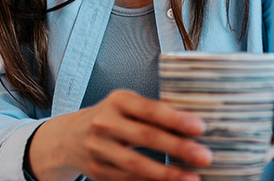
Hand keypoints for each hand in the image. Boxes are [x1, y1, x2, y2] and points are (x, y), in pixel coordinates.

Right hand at [28, 90, 212, 180]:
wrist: (68, 137)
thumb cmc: (111, 117)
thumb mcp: (127, 105)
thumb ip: (154, 113)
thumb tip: (195, 124)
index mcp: (118, 100)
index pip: (150, 109)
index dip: (175, 118)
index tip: (200, 127)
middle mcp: (105, 122)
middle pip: (145, 137)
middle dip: (178, 148)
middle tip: (205, 156)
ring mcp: (99, 149)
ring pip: (136, 164)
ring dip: (167, 174)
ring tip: (193, 178)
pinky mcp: (97, 171)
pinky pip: (128, 179)